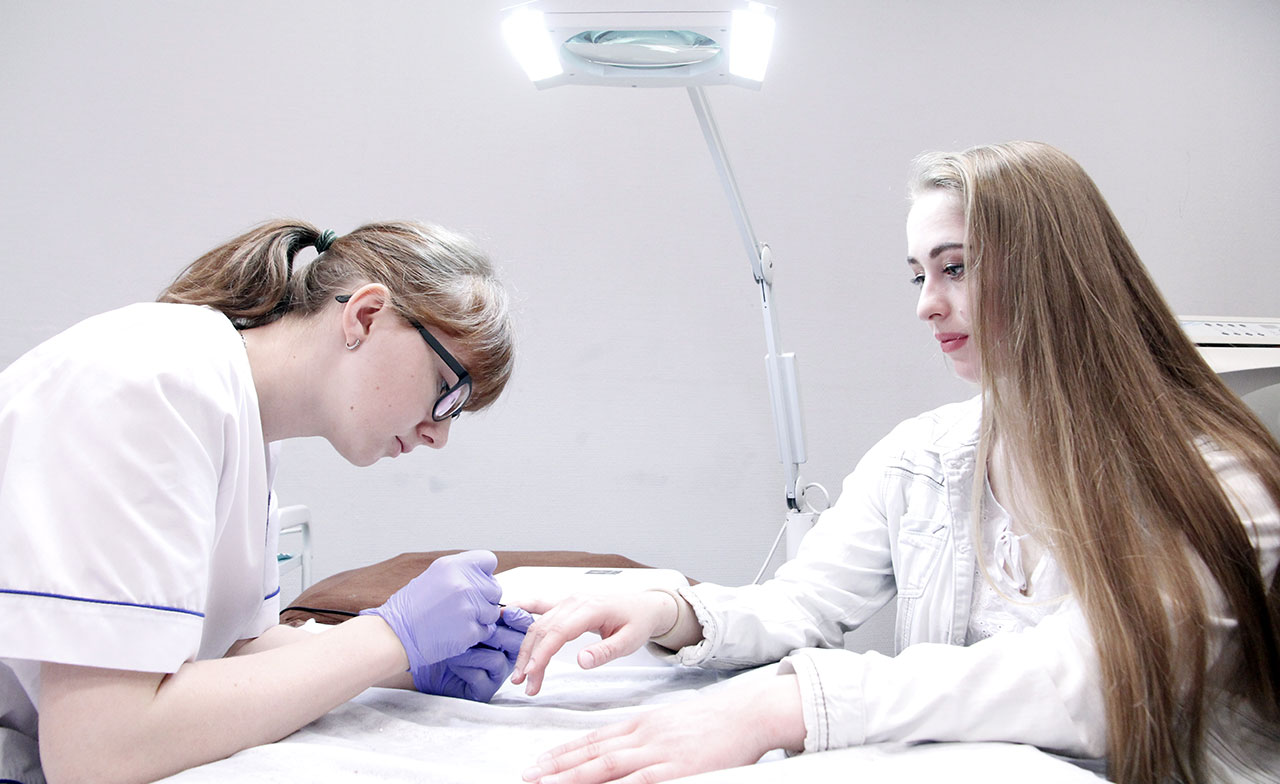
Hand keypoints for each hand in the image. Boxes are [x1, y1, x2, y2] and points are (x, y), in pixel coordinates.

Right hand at [360, 550, 502, 678]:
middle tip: (464, 607)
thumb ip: (460, 573)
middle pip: (495, 588)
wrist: (395, 635)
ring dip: (481, 618)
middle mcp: (463, 584)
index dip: (485, 573)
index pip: (488, 560)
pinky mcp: (469, 631)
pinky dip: (475, 634)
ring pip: (493, 612)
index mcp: (452, 566)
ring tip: (458, 620)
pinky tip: (456, 632)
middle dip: (484, 599)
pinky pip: (486, 630)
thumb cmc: (411, 608)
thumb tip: (484, 576)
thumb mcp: (433, 577)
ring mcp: (468, 608)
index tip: (477, 582)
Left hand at [416, 607, 535, 700]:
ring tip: (458, 645)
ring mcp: (493, 673)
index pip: (521, 625)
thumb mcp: (460, 610)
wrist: (417, 656)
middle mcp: (502, 653)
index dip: (518, 618)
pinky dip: (468, 666)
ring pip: (499, 660)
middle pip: (517, 644)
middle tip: (484, 627)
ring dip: (476, 651)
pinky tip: (453, 659)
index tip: (506, 611)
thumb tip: (494, 575)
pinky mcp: (482, 690)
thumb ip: (480, 597)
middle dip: (499, 634)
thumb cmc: (438, 631)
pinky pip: (483, 677)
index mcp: (502, 632)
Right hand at [511, 591, 676, 695]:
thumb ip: (605, 652)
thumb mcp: (629, 641)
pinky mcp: (565, 603)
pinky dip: (522, 608)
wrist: (644, 606)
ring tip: (520, 674)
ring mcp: (568, 600)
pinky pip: (540, 604)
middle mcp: (575, 601)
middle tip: (524, 684)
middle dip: (530, 659)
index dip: (541, 654)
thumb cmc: (637, 622)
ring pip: (539, 623)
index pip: (558, 632)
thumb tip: (582, 662)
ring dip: (526, 648)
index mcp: (590, 608)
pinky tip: (506, 612)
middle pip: (543, 630)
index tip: (531, 673)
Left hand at [521, 675, 805, 783]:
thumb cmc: (711, 722)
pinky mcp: (677, 770)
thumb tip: (615, 753)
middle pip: (591, 753)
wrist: (746, 714)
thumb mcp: (668, 723)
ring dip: (573, 778)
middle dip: (556, 767)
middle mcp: (642, 736)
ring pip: (606, 767)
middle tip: (528, 776)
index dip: (561, 753)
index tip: (537, 764)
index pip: (592, 740)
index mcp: (639, 724)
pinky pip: (639, 783)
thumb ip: (641, 737)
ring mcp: (658, 753)